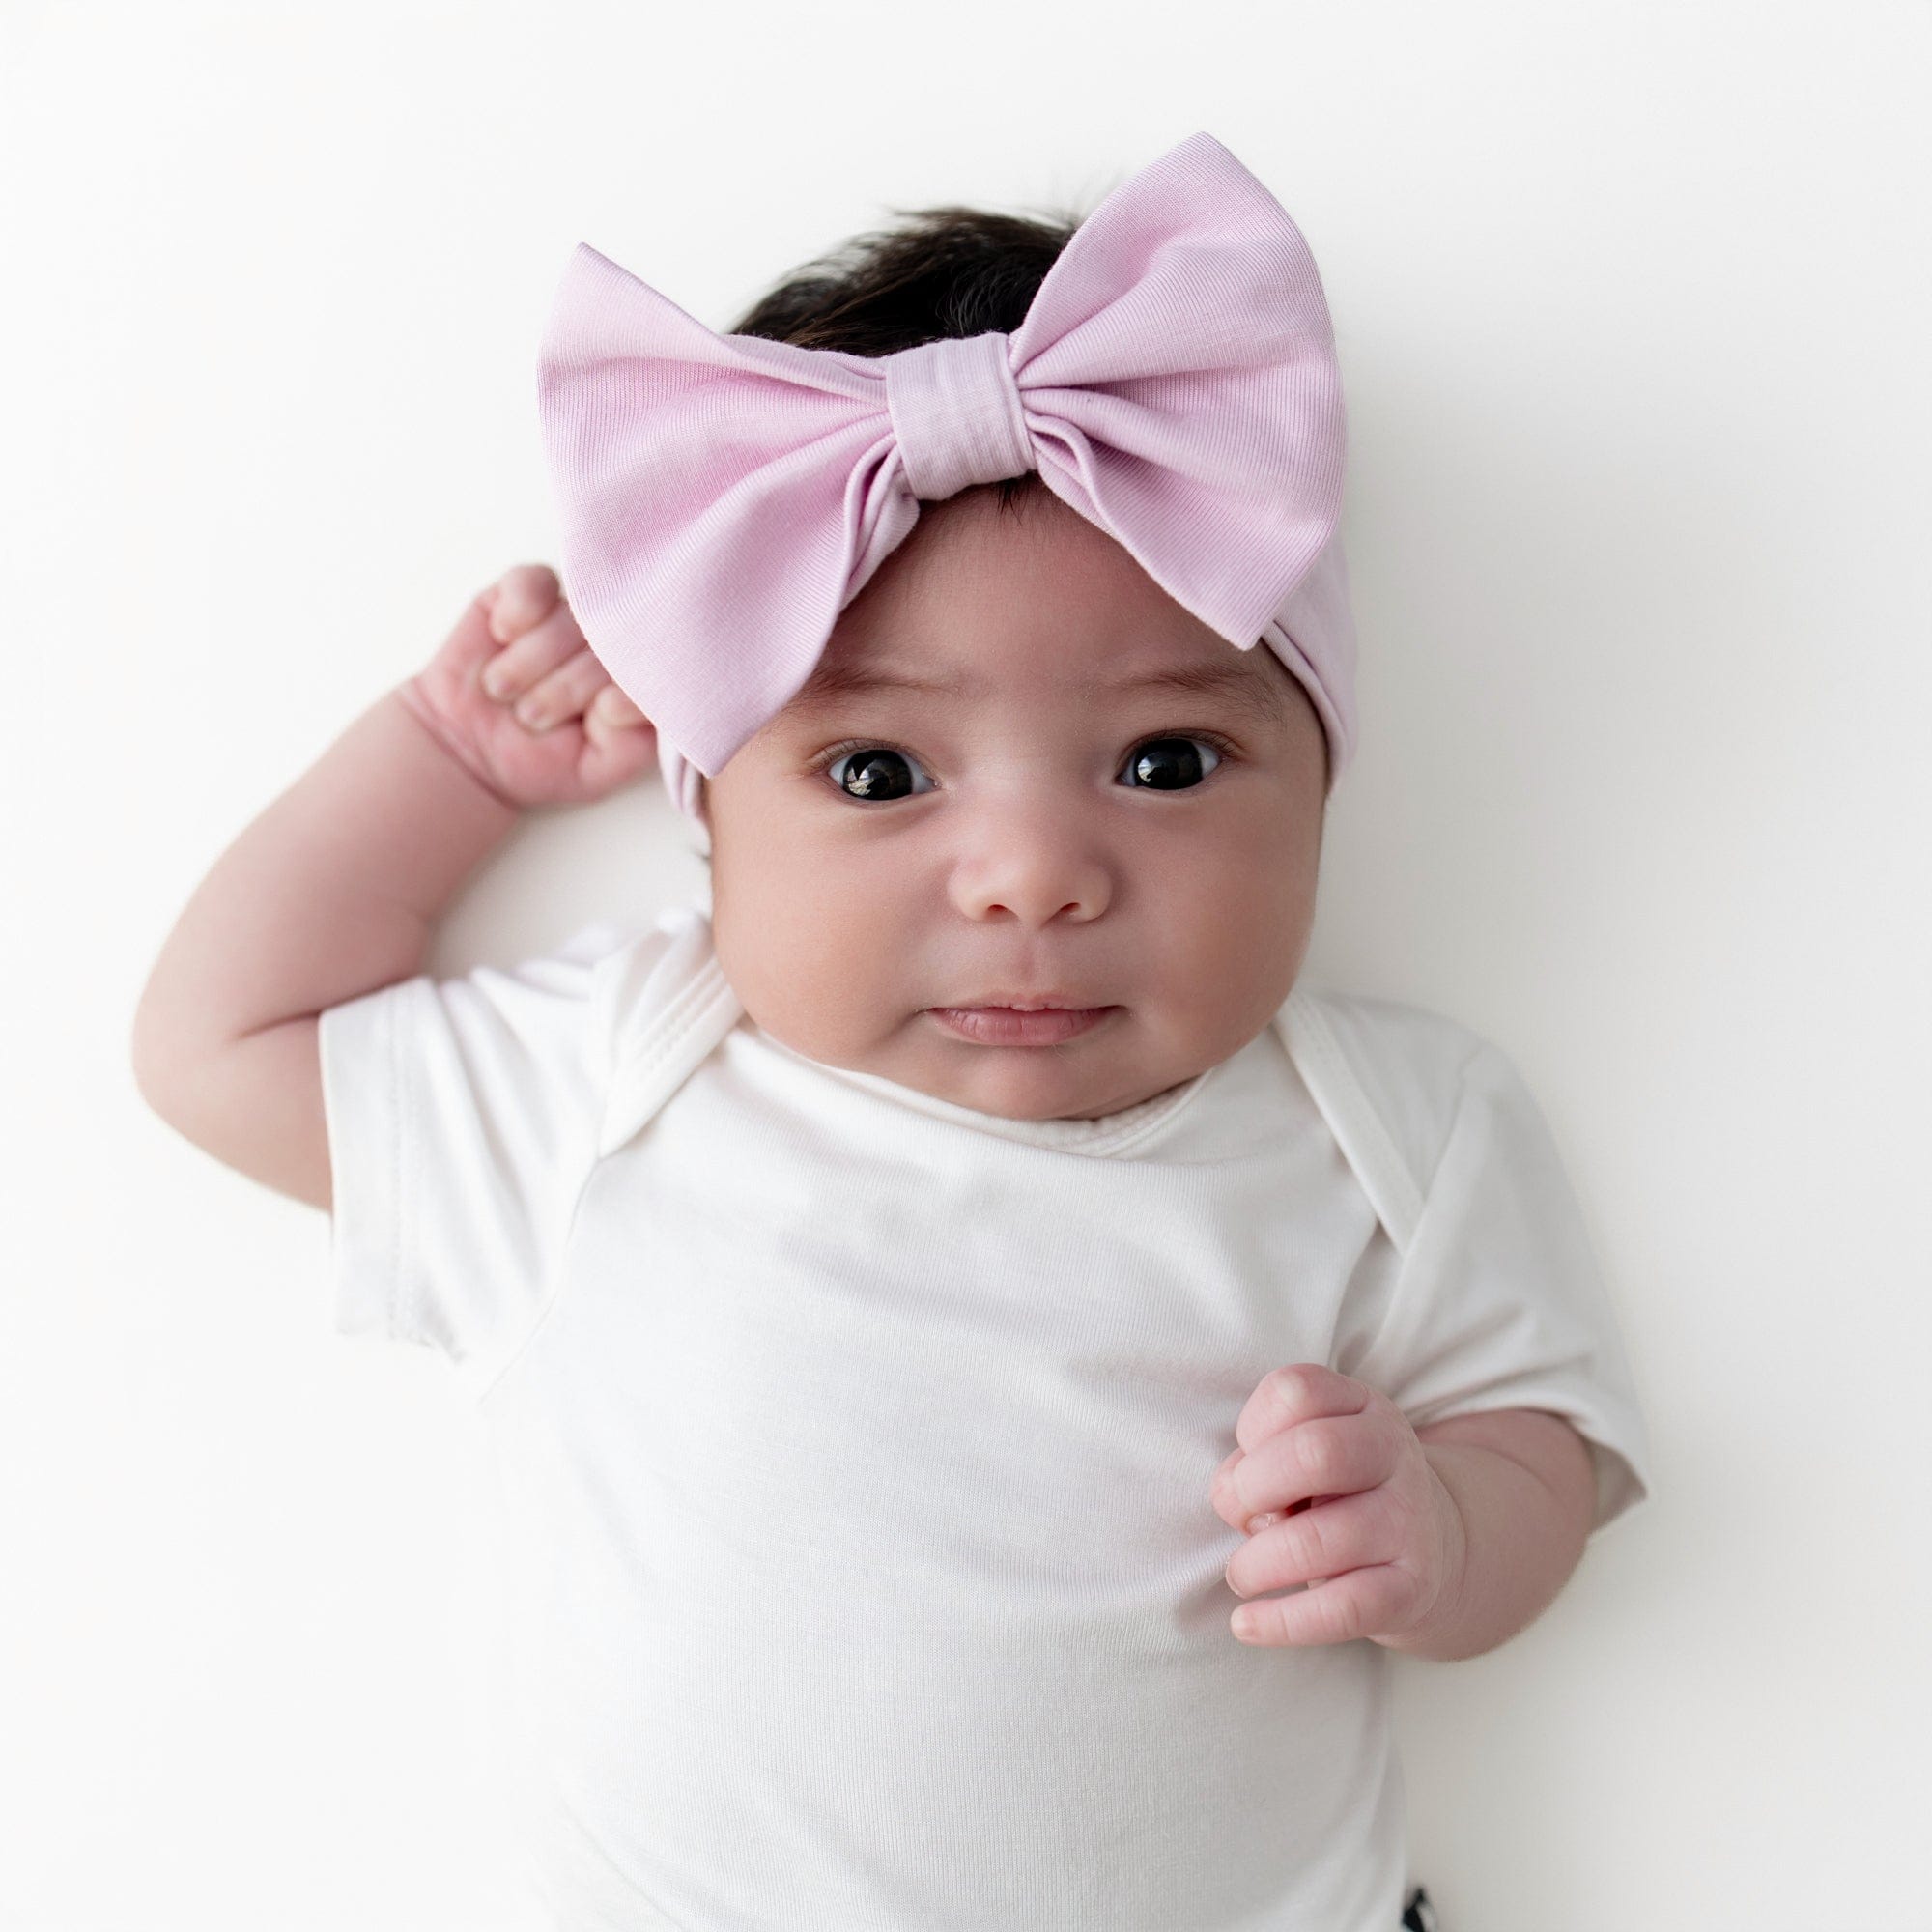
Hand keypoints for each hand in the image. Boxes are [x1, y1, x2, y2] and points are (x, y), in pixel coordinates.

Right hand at [396, 563, 660, 810]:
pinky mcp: (526, 590)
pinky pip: (532, 583)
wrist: (471, 752)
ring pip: (568, 618)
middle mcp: (611, 638)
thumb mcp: (602, 766)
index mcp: (641, 674)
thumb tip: (628, 692)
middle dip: (564, 689)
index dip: (625, 691)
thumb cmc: (545, 760)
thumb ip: (638, 738)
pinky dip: (515, 614)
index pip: (654, 664)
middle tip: (532, 719)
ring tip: (505, 692)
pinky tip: (501, 637)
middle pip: (607, 642)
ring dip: (528, 663)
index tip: (599, 718)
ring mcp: (571, 612)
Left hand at [1210, 1363, 1465, 1649]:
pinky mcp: (1412, 1589)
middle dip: (1253, 1488)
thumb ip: (1260, 1461)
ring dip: (1257, 1563)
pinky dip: (1283, 1622)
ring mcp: (1409, 1521)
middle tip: (1243, 1516)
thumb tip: (1238, 1504)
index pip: (1296, 1391)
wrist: (1433, 1546)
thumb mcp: (1304, 1454)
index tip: (1250, 1460)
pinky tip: (1245, 1624)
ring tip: (1242, 1574)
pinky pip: (1344, 1609)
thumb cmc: (1338, 1492)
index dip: (1252, 1426)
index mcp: (1361, 1406)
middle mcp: (1393, 1454)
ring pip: (1320, 1540)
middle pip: (1315, 1453)